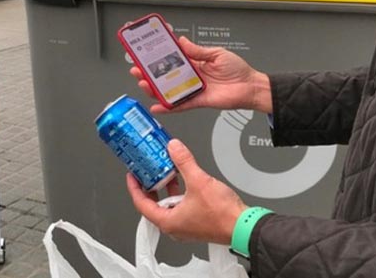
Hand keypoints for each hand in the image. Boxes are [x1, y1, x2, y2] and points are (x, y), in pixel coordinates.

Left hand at [126, 139, 246, 244]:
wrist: (242, 226)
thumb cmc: (222, 215)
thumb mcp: (198, 181)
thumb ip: (184, 161)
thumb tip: (174, 148)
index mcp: (168, 221)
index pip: (141, 204)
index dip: (134, 188)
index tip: (132, 176)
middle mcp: (174, 227)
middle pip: (154, 205)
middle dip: (151, 186)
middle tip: (147, 172)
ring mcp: (186, 227)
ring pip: (168, 206)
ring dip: (167, 189)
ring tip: (166, 172)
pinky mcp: (196, 223)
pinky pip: (180, 207)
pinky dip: (179, 194)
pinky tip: (185, 181)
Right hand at [130, 36, 272, 113]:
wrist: (250, 87)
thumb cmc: (238, 70)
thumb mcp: (217, 54)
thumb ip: (198, 50)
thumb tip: (182, 41)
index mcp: (196, 62)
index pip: (173, 57)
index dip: (160, 54)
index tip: (147, 49)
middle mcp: (192, 76)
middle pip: (166, 75)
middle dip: (149, 72)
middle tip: (137, 68)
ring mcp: (193, 89)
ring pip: (169, 90)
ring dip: (154, 88)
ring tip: (143, 83)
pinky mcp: (198, 101)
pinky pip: (180, 104)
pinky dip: (168, 106)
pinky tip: (157, 105)